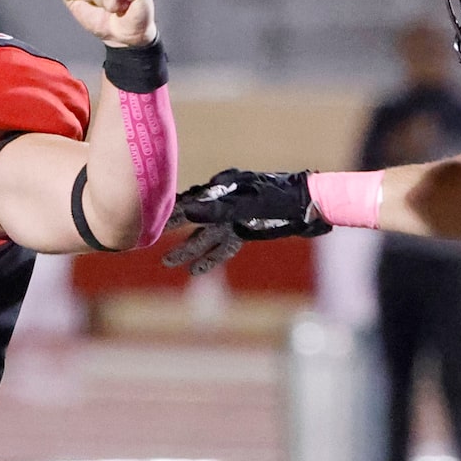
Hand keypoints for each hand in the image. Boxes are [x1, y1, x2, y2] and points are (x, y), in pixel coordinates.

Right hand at [166, 169, 329, 273]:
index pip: (190, 202)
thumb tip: (188, 211)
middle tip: (151, 245)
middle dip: (174, 234)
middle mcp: (224, 202)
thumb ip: (218, 208)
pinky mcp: (245, 230)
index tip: (151, 223)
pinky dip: (210, 258)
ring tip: (169, 262)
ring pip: (205, 237)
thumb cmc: (280, 197)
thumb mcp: (248, 202)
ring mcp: (234, 217)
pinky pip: (223, 247)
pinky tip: (196, 271)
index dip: (170, 214)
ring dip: (189, 250)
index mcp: (222, 189)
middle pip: (194, 221)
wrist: (309, 204)